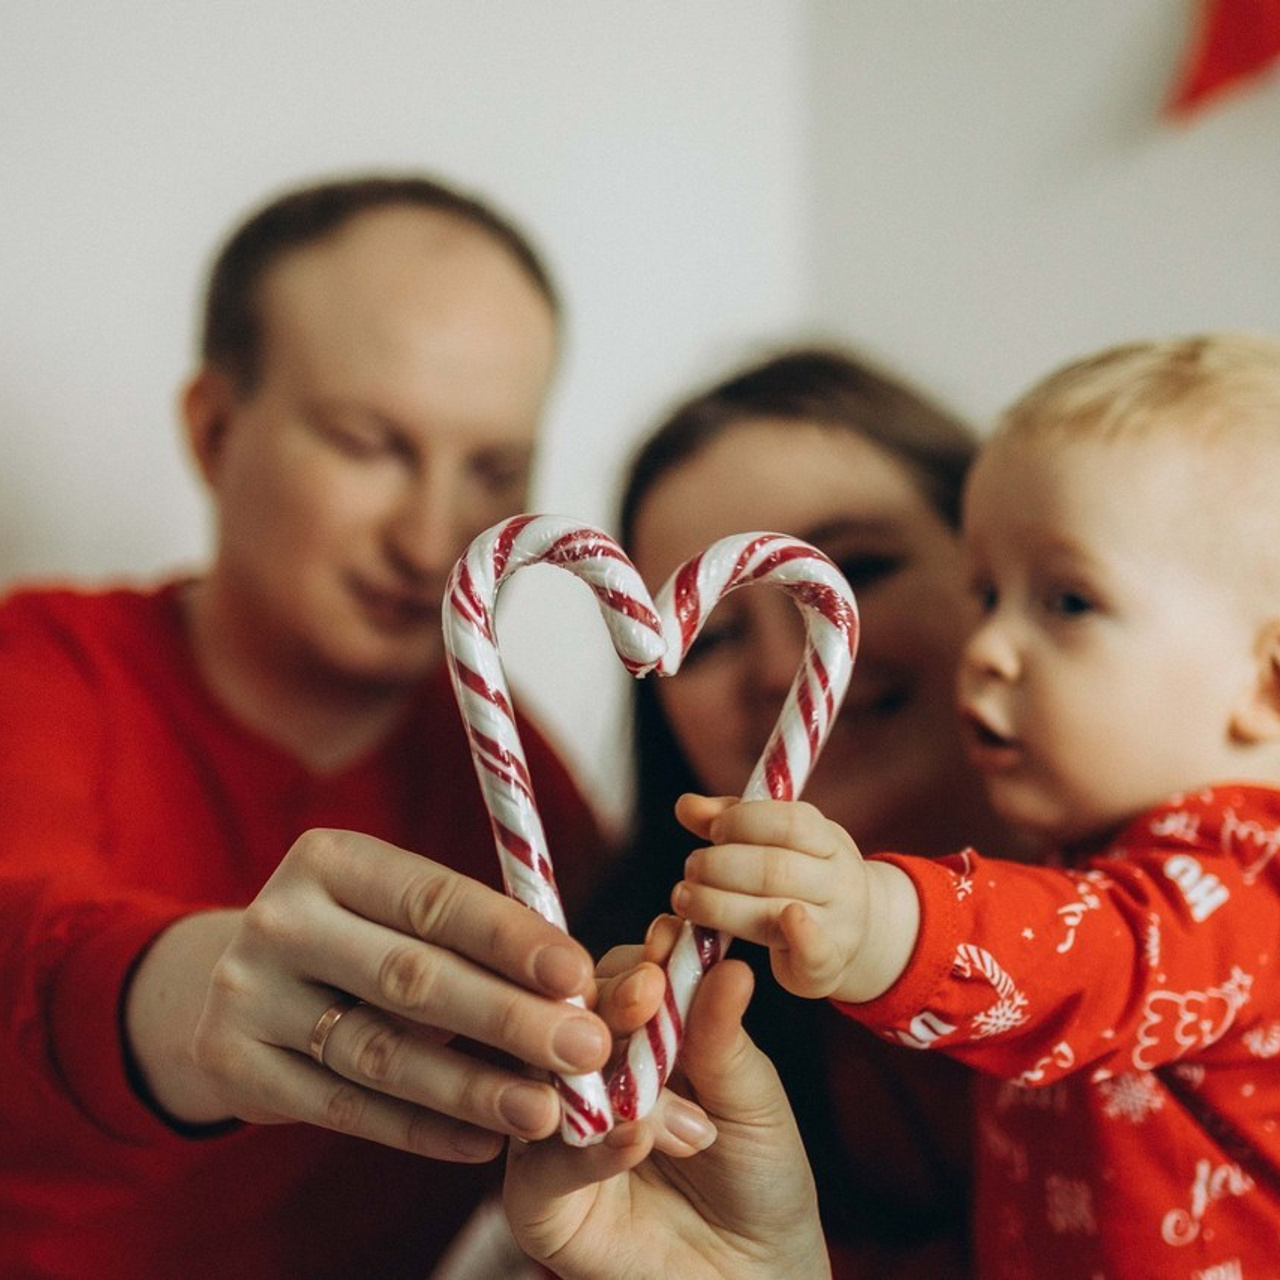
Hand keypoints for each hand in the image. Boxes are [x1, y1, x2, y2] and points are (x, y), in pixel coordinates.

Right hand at [125, 828, 619, 1160]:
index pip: (432, 899)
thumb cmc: (358, 937)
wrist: (235, 987)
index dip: (509, 938)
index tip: (579, 973)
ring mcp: (246, 995)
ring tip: (543, 1110)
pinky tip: (482, 1142)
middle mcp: (278, 919)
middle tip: (584, 1049)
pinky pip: (344, 1108)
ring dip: (471, 1087)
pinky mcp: (234, 1066)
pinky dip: (421, 1129)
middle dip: (507, 1017)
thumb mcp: (394, 911)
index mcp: (329, 858)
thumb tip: (577, 987)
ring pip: (378, 1052)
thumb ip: (471, 937)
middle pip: (409, 976)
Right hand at [504, 940, 830, 1279]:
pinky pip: (541, 1161)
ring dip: (607, 1075)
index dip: (642, 960)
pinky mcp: (536, 1200)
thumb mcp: (752, 1099)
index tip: (667, 942)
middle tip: (649, 996)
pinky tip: (635, 1140)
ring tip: (660, 1090)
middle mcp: (586, 1075)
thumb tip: (728, 963)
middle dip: (613, 1001)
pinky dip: (589, 1146)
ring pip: (550, 1078)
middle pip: (574, 1014)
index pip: (619, 977)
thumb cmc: (759, 1179)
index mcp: (633, 1036)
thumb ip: (723, 1037)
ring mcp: (554, 1131)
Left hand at [672, 794, 917, 1003]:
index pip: (789, 822)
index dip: (743, 822)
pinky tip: (750, 934)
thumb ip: (731, 819)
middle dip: (720, 866)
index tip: (713, 832)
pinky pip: (813, 953)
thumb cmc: (803, 877)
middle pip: (776, 868)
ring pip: (776, 910)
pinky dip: (793, 939)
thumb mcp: (778, 841)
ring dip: (719, 904)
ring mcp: (838, 924)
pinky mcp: (826, 965)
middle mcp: (838, 880)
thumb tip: (687, 806)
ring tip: (685, 898)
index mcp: (827, 840)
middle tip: (691, 868)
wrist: (859, 932)